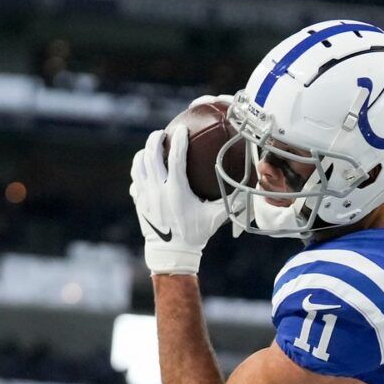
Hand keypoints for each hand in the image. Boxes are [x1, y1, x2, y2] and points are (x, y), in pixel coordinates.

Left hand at [130, 124, 227, 276]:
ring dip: (144, 152)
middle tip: (161, 133)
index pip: (175, 158)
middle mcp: (158, 191)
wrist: (171, 254)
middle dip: (155, 140)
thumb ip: (230, 202)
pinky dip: (139, 169)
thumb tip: (248, 188)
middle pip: (151, 156)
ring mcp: (145, 196)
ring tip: (151, 147)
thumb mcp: (214, 218)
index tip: (181, 130)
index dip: (178, 141)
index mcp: (177, 191)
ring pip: (139, 165)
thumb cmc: (196, 234)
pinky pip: (135, 179)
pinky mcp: (139, 202)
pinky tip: (145, 168)